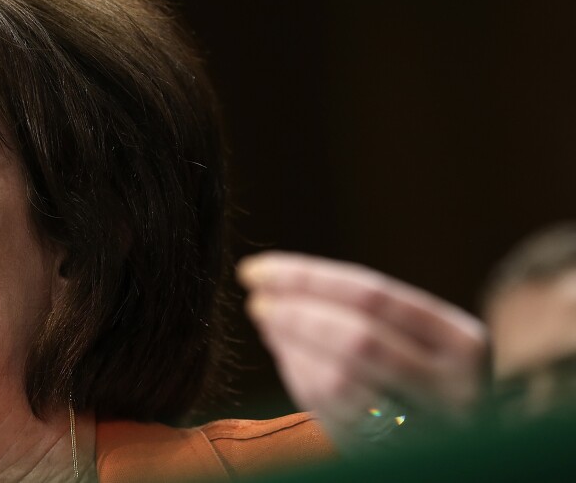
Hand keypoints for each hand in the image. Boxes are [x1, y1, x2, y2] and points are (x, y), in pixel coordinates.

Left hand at [237, 251, 487, 447]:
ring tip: (268, 322)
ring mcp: (424, 430)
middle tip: (256, 299)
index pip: (372, 294)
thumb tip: (280, 285)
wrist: (468, 451)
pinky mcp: (389, 456)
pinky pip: (329, 414)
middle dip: (294, 313)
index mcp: (464, 343)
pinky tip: (285, 355)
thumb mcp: (427, 341)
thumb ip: (370, 313)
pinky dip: (298, 379)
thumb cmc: (431, 376)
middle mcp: (453, 389)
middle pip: (354, 337)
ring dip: (290, 347)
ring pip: (337, 380)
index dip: (306, 277)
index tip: (258, 269)